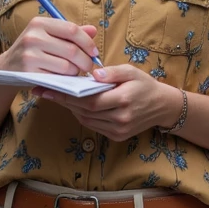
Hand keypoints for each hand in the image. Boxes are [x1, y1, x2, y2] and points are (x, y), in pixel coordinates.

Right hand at [0, 17, 97, 77]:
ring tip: (74, 72)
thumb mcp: (48, 36)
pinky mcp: (29, 72)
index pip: (72, 30)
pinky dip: (65, 80)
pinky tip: (65, 78)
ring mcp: (30, 55)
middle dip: (86, 61)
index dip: (87, 42)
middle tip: (88, 66)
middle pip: (72, 50)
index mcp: (39, 23)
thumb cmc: (32, 51)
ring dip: (76, 72)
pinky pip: (57, 78)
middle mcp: (33, 36)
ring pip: (66, 66)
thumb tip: (93, 30)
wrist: (7, 68)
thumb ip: (70, 33)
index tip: (94, 52)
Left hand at [36, 64, 180, 140]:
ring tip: (58, 97)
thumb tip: (93, 74)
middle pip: (85, 111)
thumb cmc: (145, 85)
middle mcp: (120, 119)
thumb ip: (112, 72)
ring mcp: (118, 130)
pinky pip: (93, 126)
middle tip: (46, 91)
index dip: (68, 96)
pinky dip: (83, 116)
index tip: (50, 89)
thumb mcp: (131, 71)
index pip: (90, 100)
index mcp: (124, 100)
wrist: (162, 106)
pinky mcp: (117, 136)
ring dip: (71, 109)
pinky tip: (76, 106)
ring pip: (87, 120)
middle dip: (64, 101)